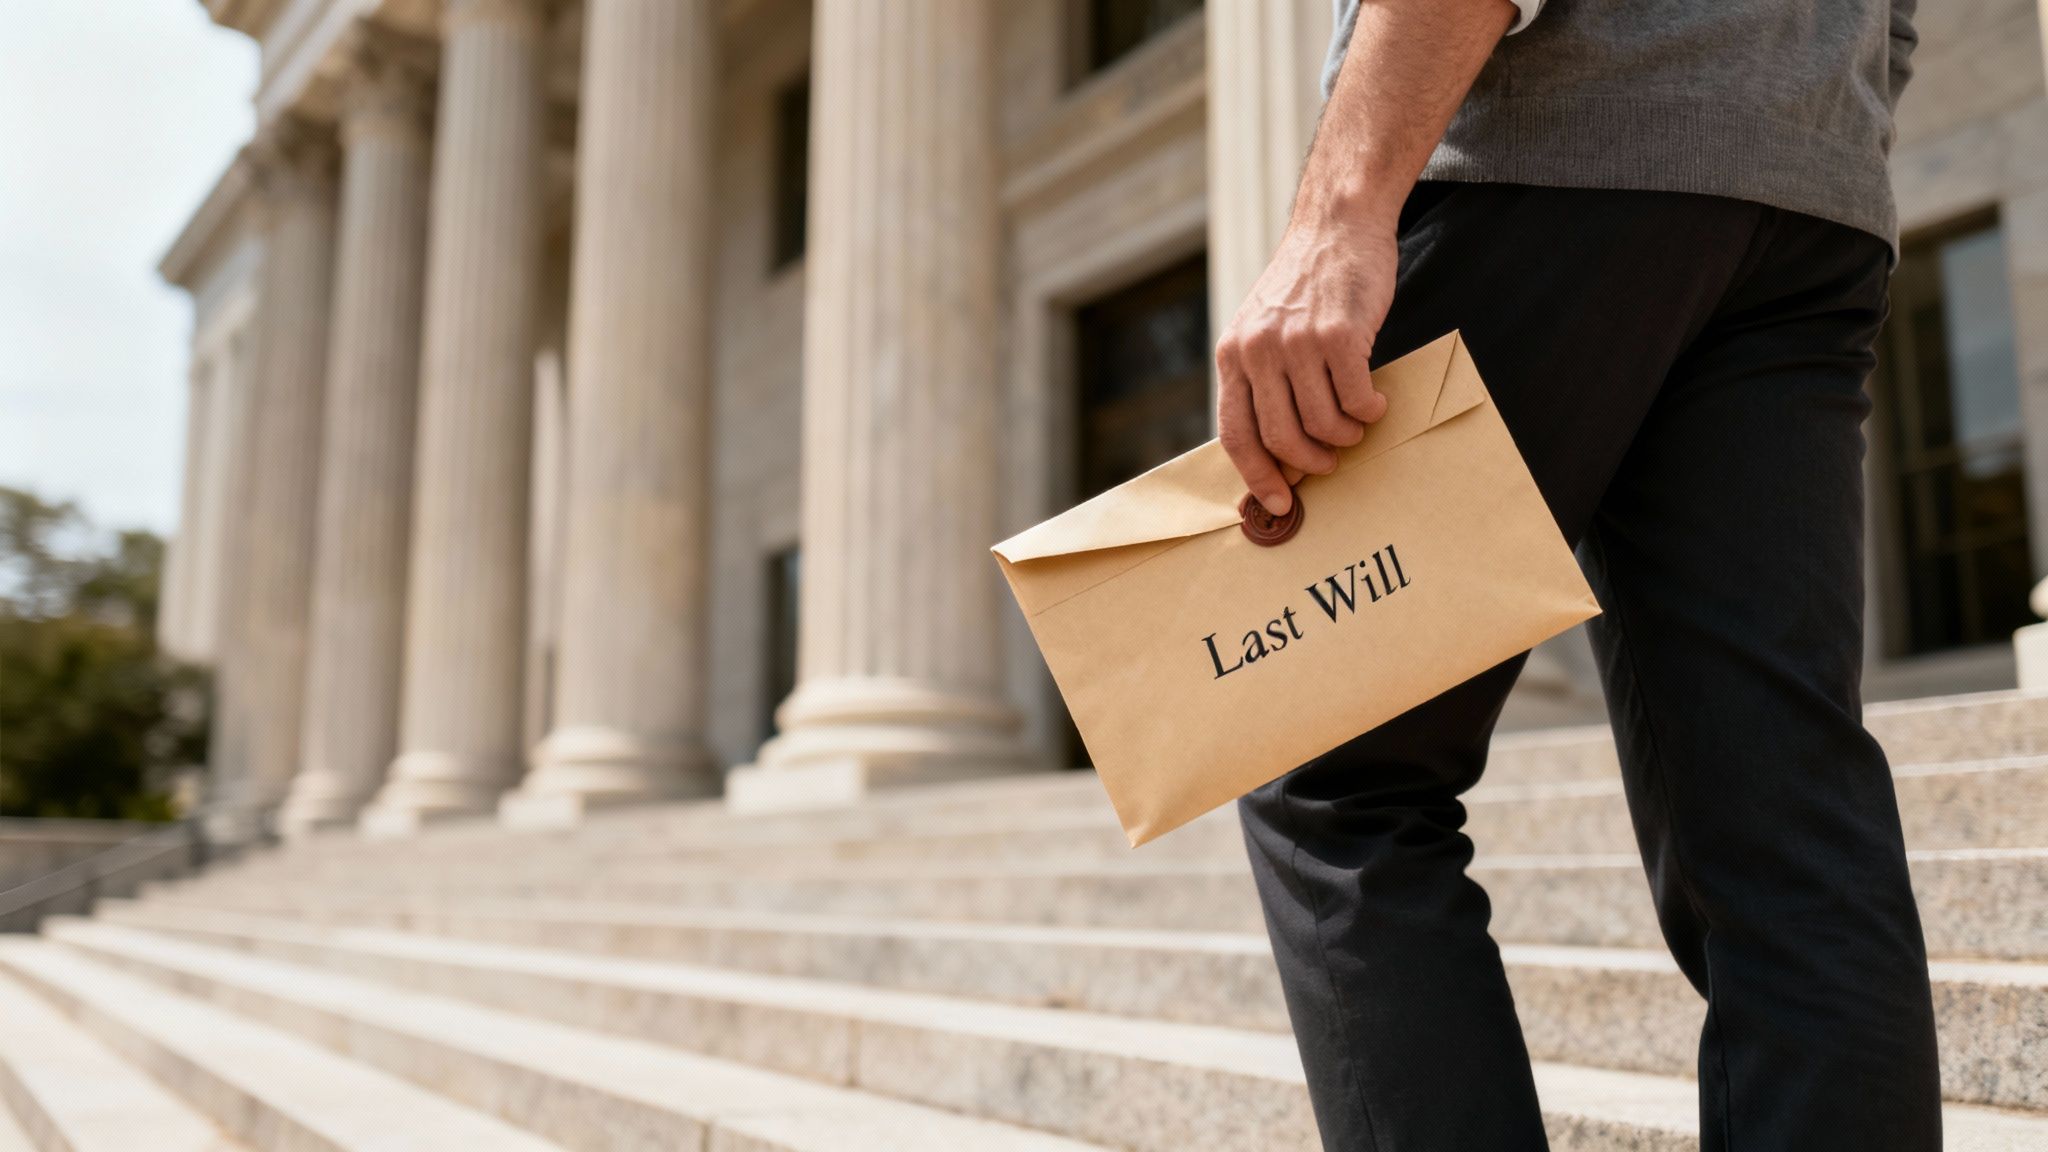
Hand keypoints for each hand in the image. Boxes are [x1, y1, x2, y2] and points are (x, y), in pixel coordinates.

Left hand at [1214, 209, 1398, 517]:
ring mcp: (1298, 341)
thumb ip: (1260, 379)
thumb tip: (1275, 451)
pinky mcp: (1339, 334)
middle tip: (1329, 465)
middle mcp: (1258, 350)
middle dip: (1309, 464)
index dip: (1256, 477)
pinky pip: (1355, 400)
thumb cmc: (1306, 286)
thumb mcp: (1261, 328)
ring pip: (1321, 424)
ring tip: (1355, 425)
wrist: (1337, 227)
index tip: (1279, 504)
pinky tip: (1375, 402)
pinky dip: (1369, 411)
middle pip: (1279, 438)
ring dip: (1344, 437)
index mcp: (1233, 354)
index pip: (1235, 434)